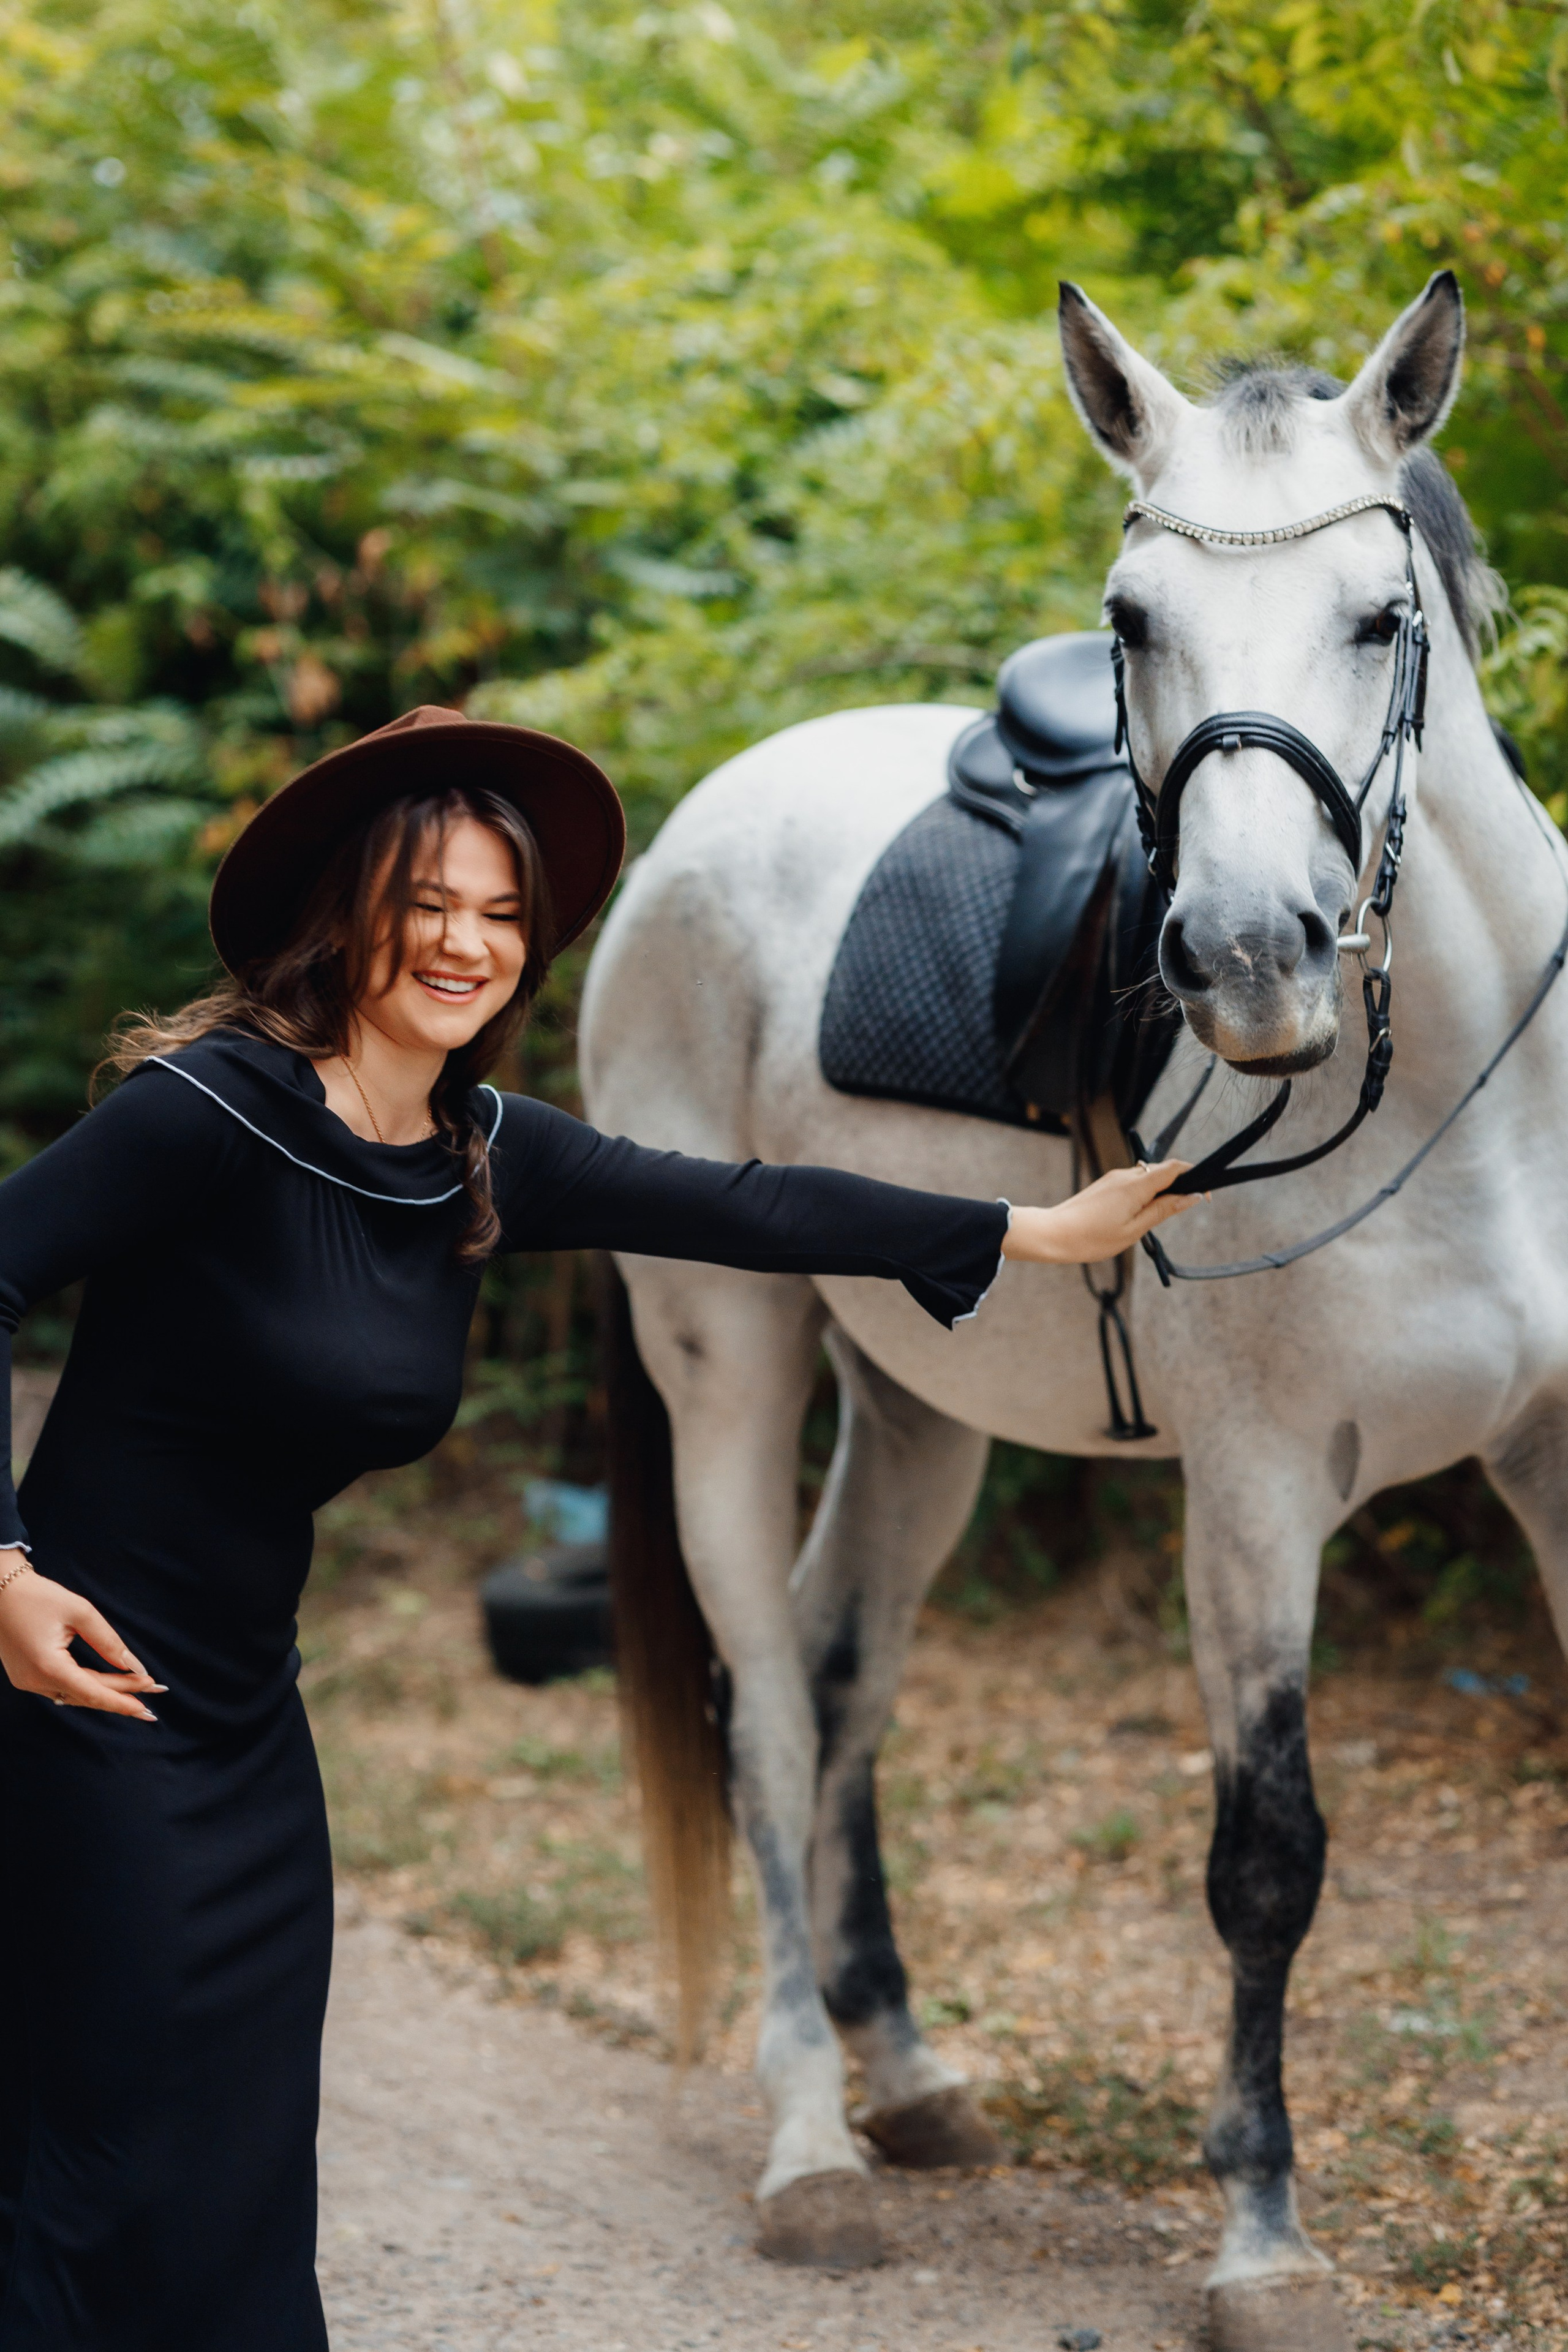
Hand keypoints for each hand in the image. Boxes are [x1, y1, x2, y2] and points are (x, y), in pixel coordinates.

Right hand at [0, 1556, 164, 1719]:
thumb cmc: (39, 1596)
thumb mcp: (79, 1612)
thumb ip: (108, 1641)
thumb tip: (134, 1666)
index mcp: (47, 1666)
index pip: (93, 1692)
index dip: (122, 1700)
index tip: (148, 1707)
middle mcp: (35, 1681)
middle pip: (87, 1694)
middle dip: (121, 1696)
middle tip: (154, 1697)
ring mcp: (27, 1682)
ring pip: (74, 1695)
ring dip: (105, 1693)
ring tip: (137, 1694)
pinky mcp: (26, 1677)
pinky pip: (62, 1689)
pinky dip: (86, 1688)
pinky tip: (107, 1688)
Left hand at [1001, 1160, 1197, 1266]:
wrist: (1054, 1234)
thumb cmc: (1092, 1238)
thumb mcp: (1135, 1229)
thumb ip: (1164, 1210)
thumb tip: (1191, 1197)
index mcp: (1136, 1185)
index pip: (1175, 1167)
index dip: (1195, 1176)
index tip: (1205, 1195)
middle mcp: (1126, 1175)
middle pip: (1163, 1171)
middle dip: (1178, 1186)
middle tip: (1181, 1211)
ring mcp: (1114, 1178)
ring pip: (1148, 1178)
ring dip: (1159, 1192)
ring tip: (1153, 1220)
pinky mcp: (1106, 1184)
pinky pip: (1133, 1183)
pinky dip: (1144, 1195)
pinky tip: (1136, 1216)